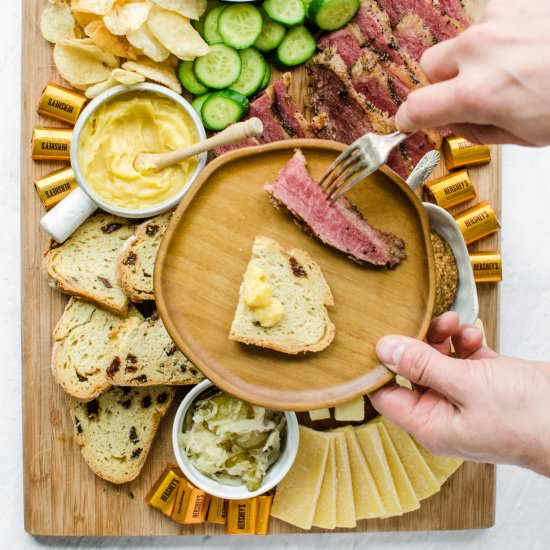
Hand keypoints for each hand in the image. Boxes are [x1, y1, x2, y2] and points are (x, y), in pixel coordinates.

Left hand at [370, 312, 549, 475]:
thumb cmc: (528, 418)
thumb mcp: (467, 384)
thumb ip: (422, 365)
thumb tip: (384, 349)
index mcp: (429, 424)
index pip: (386, 395)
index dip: (379, 367)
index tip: (380, 337)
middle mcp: (442, 412)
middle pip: (411, 371)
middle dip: (417, 345)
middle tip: (425, 323)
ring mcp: (463, 397)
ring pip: (437, 360)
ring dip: (442, 338)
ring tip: (453, 324)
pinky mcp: (483, 382)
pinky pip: (461, 357)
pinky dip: (463, 342)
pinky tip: (473, 335)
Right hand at [395, 0, 549, 145]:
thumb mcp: (523, 136)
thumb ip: (476, 129)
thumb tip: (452, 121)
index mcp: (477, 94)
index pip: (416, 108)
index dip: (408, 118)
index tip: (410, 120)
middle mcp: (478, 51)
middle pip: (430, 65)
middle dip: (442, 81)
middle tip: (470, 91)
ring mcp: (497, 20)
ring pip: (462, 41)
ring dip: (476, 56)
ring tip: (515, 65)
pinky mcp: (516, 0)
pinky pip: (491, 20)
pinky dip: (502, 34)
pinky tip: (530, 44)